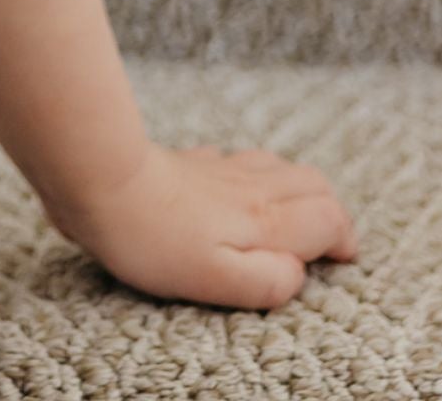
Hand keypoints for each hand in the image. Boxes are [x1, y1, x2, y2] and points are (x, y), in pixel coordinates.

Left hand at [41, 141, 360, 311]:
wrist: (99, 178)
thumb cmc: (153, 239)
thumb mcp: (218, 280)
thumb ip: (269, 281)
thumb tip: (298, 273)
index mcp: (264, 220)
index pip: (327, 217)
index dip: (343, 238)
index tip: (341, 259)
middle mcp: (250, 188)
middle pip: (311, 184)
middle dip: (329, 209)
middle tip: (327, 238)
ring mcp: (218, 169)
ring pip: (277, 166)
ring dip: (296, 188)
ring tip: (292, 214)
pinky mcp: (188, 161)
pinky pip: (235, 159)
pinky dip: (252, 173)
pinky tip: (235, 186)